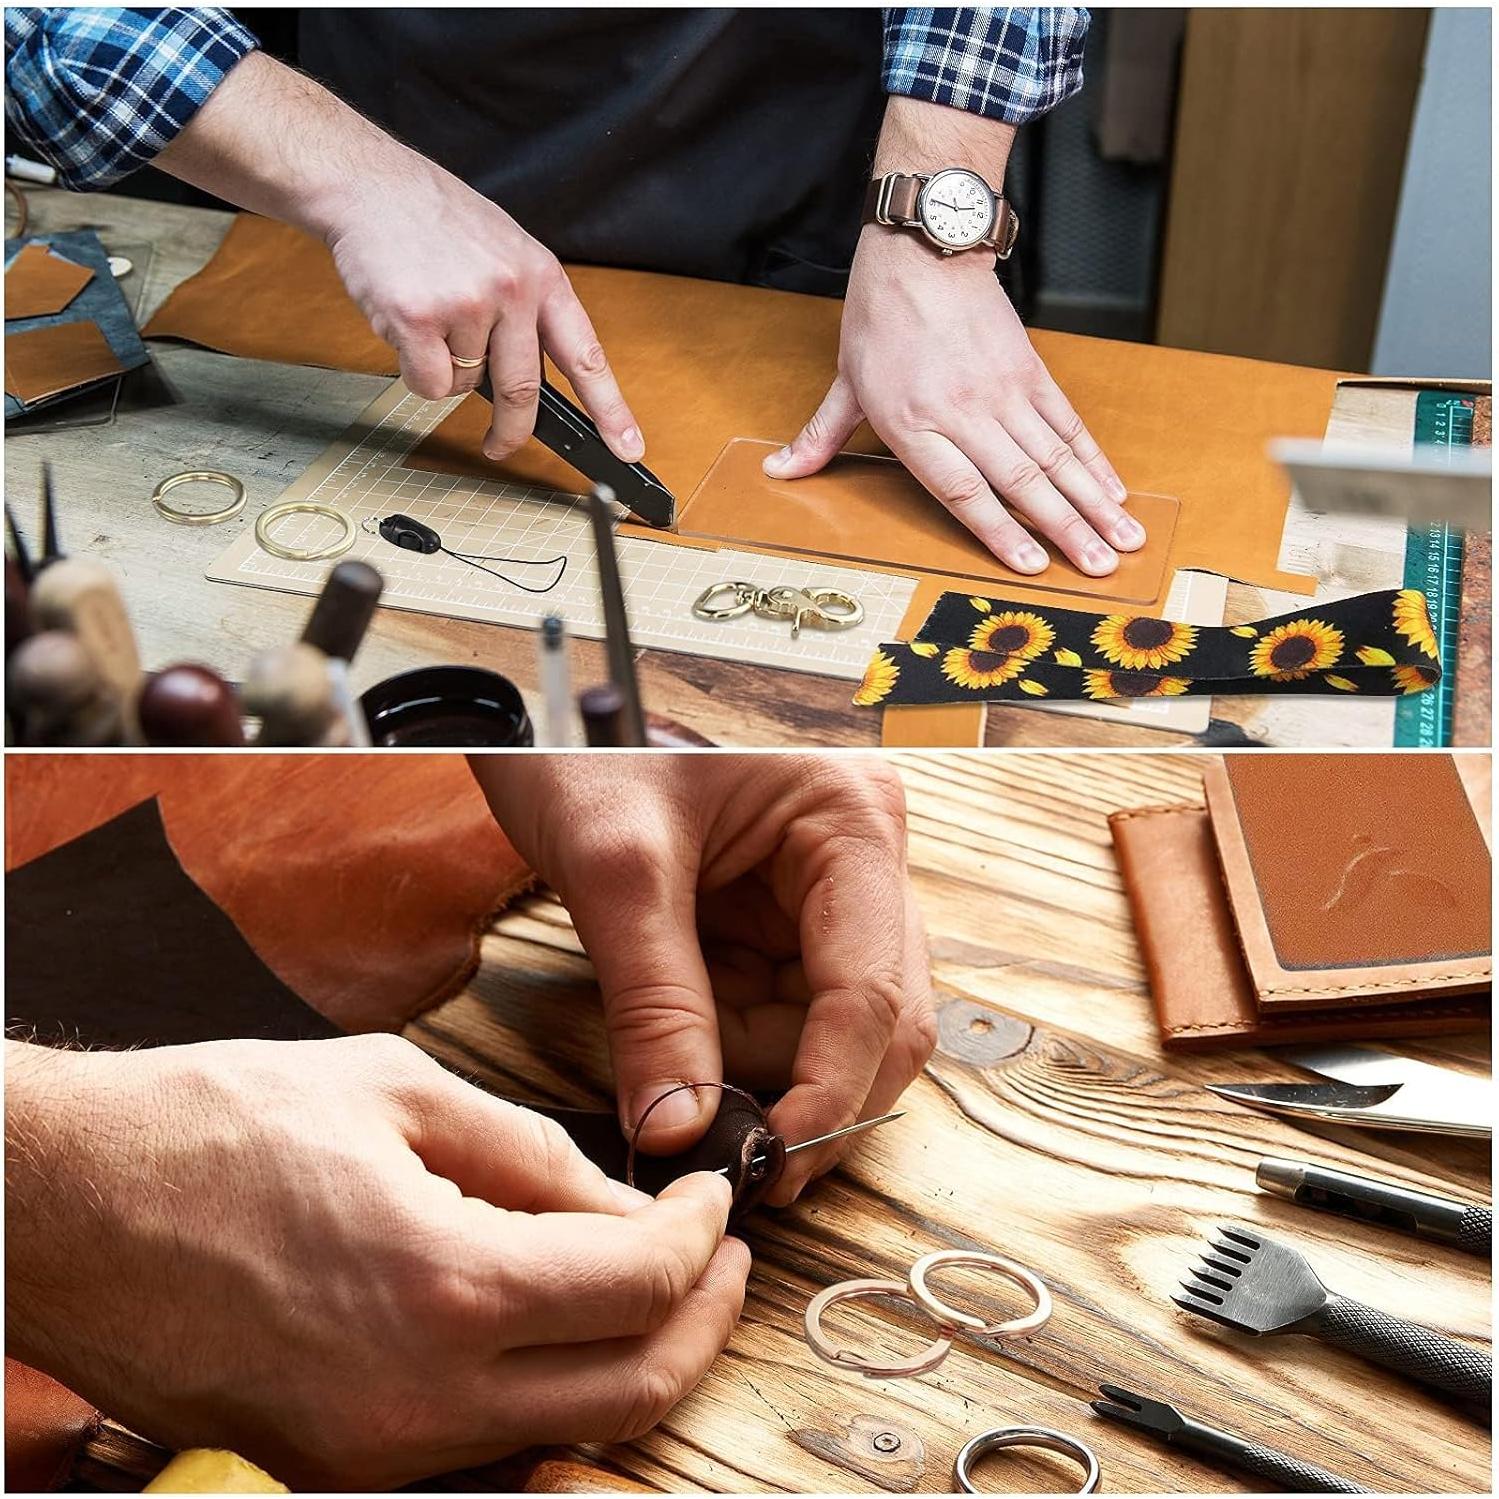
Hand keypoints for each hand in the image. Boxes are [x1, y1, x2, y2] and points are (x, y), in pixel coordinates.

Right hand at [4, 1036, 745, 1487]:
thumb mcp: (395, 1091)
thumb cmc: (212, 1127)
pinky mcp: (334, 1462)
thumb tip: (615, 1201)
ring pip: (567, 1424)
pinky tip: (551, 1308)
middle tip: (720, 1249)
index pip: (642, 1287)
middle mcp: (419, 1398)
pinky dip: (547, 1380)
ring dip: (633, 1351)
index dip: (702, 1236)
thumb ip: (527, 1153)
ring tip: (650, 1270)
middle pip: (633, 1389)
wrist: (65, 1204)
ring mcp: (374, 1450)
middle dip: (702, 1315)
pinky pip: (484, 1436)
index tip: (714, 1194)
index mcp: (446, 1287)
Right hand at [156, 51, 642, 466]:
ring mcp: (467, 304)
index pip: (585, 356)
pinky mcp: (420, 319)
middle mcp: (511, 290)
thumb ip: (524, 310)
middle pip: (524, 392)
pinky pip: (428, 383)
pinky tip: (405, 325)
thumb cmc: (433, 219)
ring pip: (464, 386)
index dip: (610, 409)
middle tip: (499, 446)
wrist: (368, 184)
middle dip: (512, 431)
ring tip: (427, 316)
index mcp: (541, 276)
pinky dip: (413, 370)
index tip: (628, 448)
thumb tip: (529, 380)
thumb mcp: (503, 251)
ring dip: (442, 369)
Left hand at [473, 754, 934, 1204]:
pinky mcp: (782, 921)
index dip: (833, 1088)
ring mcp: (824, 893)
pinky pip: (781, 1014)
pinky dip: (733, 1047)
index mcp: (848, 817)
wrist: (541, 725)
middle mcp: (857, 856)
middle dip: (806, 1089)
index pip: (874, 986)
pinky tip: (681, 1037)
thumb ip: (653, 1004)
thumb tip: (681, 1127)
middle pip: (878, 1017)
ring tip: (672, 1057)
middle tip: (734, 1155)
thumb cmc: (583, 749)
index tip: (775, 1161)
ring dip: (758, 1068)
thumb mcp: (615, 870)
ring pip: (829, 1030)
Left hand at [766, 228, 1139, 575]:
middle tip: (1102, 568)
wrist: (925, 248)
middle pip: (1022, 480)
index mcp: (913, 423)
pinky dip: (1094, 458)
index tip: (1034, 566)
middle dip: (1066, 529)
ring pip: (1056, 456)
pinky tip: (1116, 491)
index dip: (1001, 531)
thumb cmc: (881, 317)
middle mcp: (963, 412)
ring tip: (1124, 539)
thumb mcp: (844, 382)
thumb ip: (821, 437)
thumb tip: (778, 472)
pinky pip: (1067, 423)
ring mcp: (1002, 391)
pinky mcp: (1030, 370)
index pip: (963, 490)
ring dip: (1094, 503)